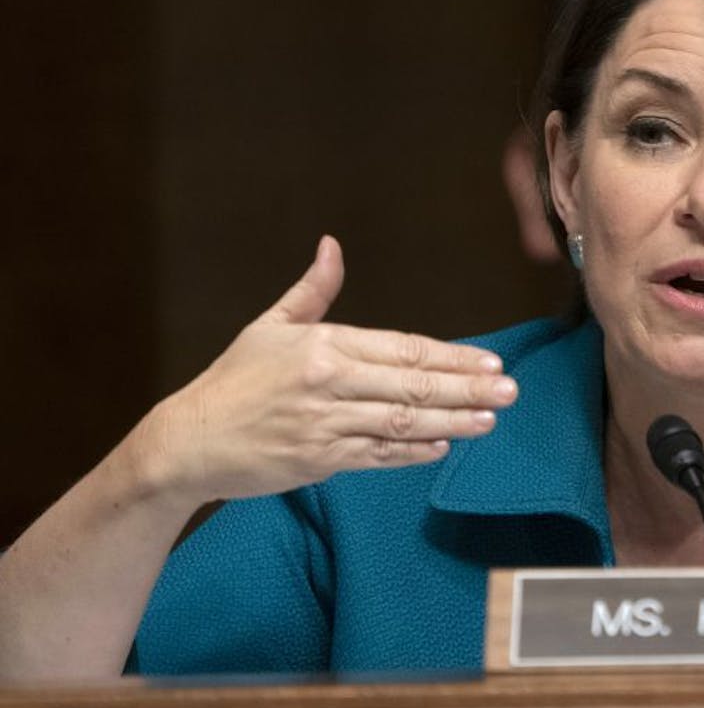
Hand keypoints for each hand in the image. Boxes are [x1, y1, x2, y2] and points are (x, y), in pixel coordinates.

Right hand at [134, 236, 514, 504]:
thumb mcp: (270, 326)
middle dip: (467, 388)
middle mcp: (330, 383)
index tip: (490, 360)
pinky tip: (445, 446)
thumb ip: (313, 290)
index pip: (404, 349)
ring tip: (490, 418)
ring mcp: (326, 425)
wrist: (189, 441)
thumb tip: (332, 246)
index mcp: (325, 345)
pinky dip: (413, 453)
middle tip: (509, 390)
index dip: (451, 356)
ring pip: (403, 423)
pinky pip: (378, 456)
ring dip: (453, 421)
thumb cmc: (234, 380)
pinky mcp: (320, 461)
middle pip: (413, 387)